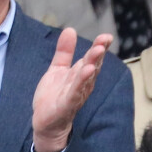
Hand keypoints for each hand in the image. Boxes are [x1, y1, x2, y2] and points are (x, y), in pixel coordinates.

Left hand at [32, 28, 112, 151]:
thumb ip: (64, 51)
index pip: (91, 59)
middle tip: (104, 41)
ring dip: (93, 64)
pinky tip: (87, 71)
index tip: (107, 36)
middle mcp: (82, 84)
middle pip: (92, 66)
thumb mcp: (58, 69)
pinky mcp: (67, 105)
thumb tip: (71, 30)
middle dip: (98, 54)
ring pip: (86, 78)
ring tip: (98, 51)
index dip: (99, 47)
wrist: (45, 121)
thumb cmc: (54, 96)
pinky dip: (81, 82)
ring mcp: (76, 95)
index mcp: (80, 75)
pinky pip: (75, 92)